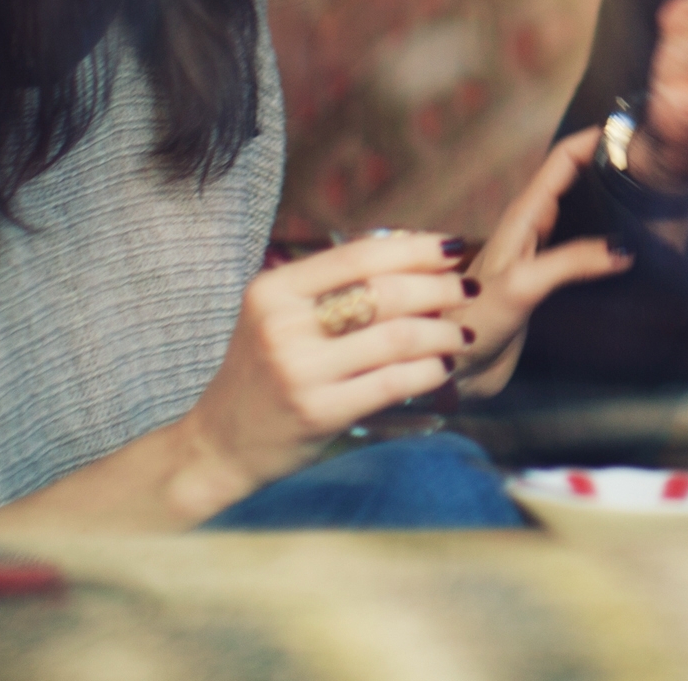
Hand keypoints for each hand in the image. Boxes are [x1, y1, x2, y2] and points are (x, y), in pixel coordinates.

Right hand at [165, 230, 475, 519]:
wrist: (221, 442)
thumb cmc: (264, 370)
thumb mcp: (280, 314)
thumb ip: (332, 282)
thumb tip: (412, 245)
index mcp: (274, 290)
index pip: (359, 255)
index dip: (415, 248)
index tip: (453, 247)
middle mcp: (282, 326)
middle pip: (385, 293)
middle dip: (439, 288)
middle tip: (466, 291)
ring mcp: (299, 371)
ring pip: (397, 337)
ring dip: (443, 331)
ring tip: (462, 333)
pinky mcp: (318, 412)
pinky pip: (393, 382)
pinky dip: (429, 371)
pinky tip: (442, 368)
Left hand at [450, 127, 634, 397]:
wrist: (454, 370)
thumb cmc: (471, 322)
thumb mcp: (522, 286)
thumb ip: (569, 263)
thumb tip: (622, 248)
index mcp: (523, 216)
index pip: (562, 160)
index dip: (594, 140)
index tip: (633, 132)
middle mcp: (533, 229)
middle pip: (578, 182)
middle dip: (611, 167)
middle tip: (655, 167)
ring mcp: (541, 255)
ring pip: (583, 215)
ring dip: (611, 205)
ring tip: (653, 203)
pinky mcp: (547, 284)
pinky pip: (585, 251)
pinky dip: (608, 245)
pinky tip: (633, 256)